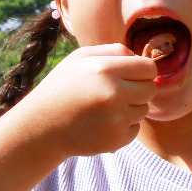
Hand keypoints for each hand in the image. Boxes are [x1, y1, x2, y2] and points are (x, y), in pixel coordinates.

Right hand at [21, 44, 157, 157]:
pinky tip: (102, 123)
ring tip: (104, 108)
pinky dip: (123, 127)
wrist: (40, 127)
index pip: (149, 68)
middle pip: (150, 89)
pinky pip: (135, 129)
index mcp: (105, 69)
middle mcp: (113, 93)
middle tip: (117, 92)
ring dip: (130, 108)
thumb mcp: (79, 58)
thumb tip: (138, 56)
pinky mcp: (116, 139)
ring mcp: (116, 119)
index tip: (132, 75)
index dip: (143, 71)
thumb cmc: (61, 88)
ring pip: (143, 110)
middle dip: (139, 89)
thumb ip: (112, 51)